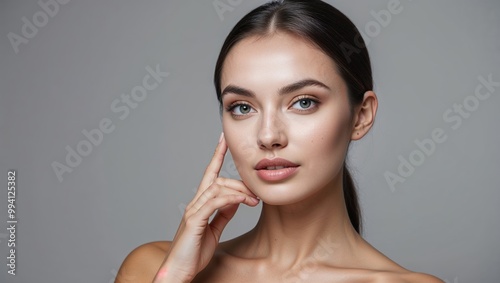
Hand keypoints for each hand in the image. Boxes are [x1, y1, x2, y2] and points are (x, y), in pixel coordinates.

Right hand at [153, 132, 259, 282]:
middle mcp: (195, 203)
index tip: (224, 139)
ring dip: (239, 191)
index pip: (209, 173)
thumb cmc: (194, 252)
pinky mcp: (194, 220)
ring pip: (217, 188)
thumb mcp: (214, 229)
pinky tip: (243, 201)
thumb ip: (223, 213)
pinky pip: (215, 202)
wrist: (179, 270)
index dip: (217, 155)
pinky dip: (231, 198)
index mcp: (199, 204)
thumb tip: (236, 199)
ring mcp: (193, 210)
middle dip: (239, 183)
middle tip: (256, 194)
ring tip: (254, 200)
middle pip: (218, 180)